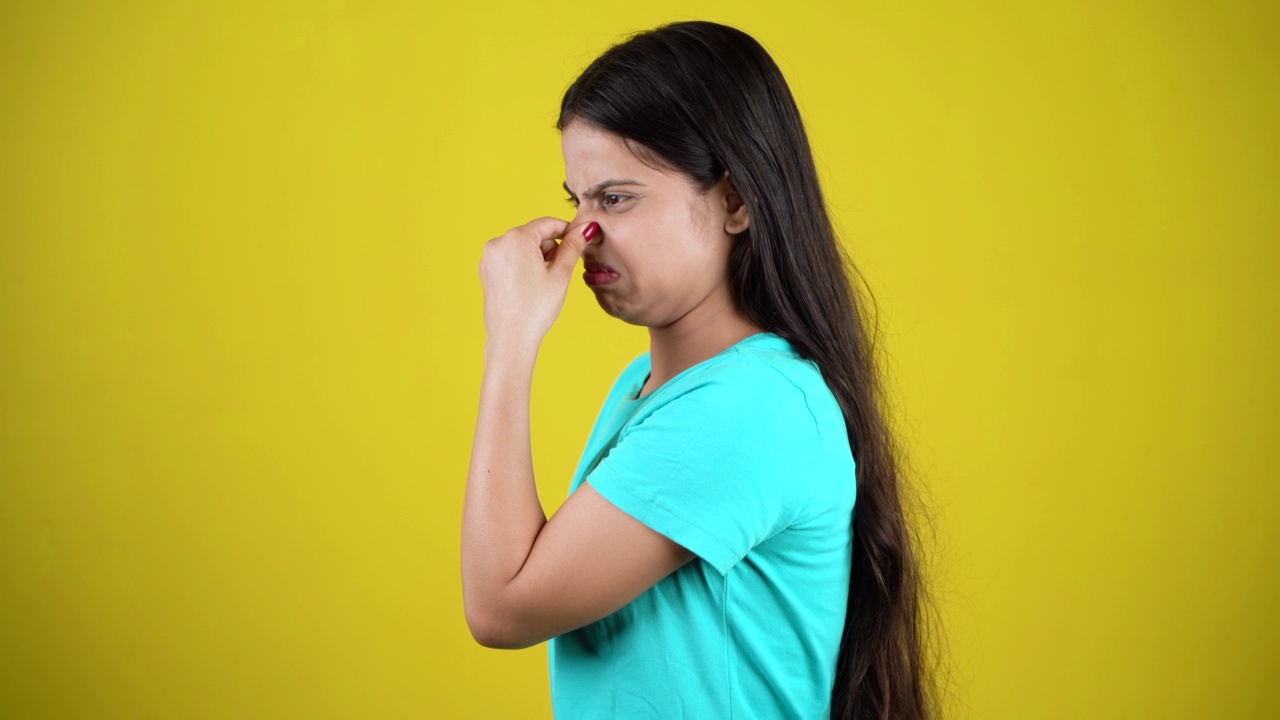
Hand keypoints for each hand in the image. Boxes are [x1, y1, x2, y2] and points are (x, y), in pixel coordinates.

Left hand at [478, 216, 590, 350]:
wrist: (511, 339)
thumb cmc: (536, 309)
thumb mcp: (560, 274)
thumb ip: (573, 246)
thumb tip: (585, 228)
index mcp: (516, 239)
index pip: (547, 223)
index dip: (567, 230)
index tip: (580, 240)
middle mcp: (498, 243)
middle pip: (534, 235)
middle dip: (550, 249)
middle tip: (559, 273)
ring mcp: (489, 258)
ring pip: (522, 247)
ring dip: (537, 258)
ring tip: (543, 283)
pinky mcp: (486, 271)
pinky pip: (510, 259)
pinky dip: (523, 266)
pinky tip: (530, 287)